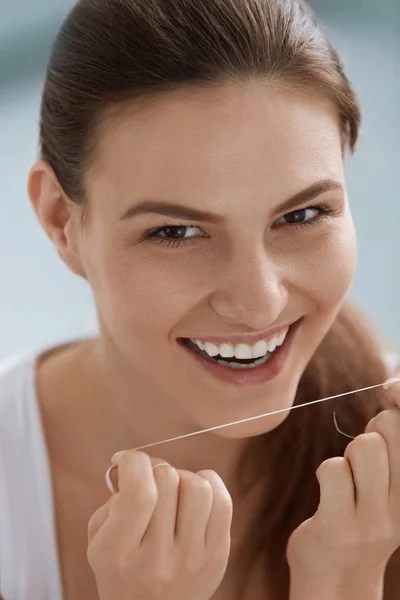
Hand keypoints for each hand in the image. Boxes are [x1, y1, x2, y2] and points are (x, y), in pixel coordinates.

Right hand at [87, 450, 232, 599]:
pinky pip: (223, 500)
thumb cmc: (122, 567)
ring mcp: (192, 558)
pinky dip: (208, 484)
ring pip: (197, 486)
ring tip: (172, 490)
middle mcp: (158, 558)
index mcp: (120, 553)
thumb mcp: (100, 538)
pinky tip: (193, 494)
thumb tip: (133, 461)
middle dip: (155, 468)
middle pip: (167, 481)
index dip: (134, 461)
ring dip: (182, 476)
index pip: (139, 492)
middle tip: (149, 478)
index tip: (126, 460)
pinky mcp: (218, 556)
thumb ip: (113, 497)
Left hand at [286, 380, 399, 592]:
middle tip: (363, 457)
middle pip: (390, 428)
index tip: (391, 389)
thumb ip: (392, 441)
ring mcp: (375, 518)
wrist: (339, 579)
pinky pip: (333, 470)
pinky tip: (331, 495)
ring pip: (364, 445)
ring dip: (348, 454)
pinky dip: (327, 473)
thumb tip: (395, 387)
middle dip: (372, 429)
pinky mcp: (341, 526)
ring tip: (349, 477)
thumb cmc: (360, 515)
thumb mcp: (387, 481)